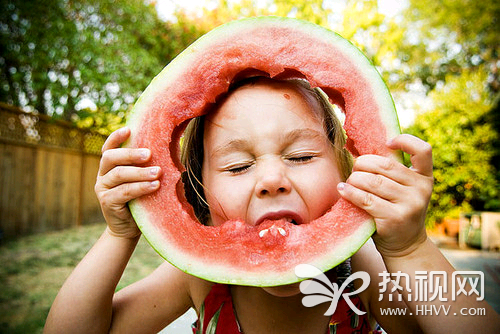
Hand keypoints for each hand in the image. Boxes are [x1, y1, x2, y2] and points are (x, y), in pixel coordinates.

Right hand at [95, 127, 160, 237]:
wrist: (129, 228)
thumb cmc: (140, 199)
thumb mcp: (142, 180)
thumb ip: (145, 166)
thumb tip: (168, 148)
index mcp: (110, 166)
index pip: (109, 147)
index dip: (116, 137)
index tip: (129, 129)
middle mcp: (103, 174)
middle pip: (111, 157)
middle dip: (131, 154)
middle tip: (149, 153)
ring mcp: (102, 188)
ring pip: (119, 174)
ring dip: (140, 172)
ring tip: (158, 172)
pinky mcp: (107, 202)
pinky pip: (124, 192)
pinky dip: (140, 187)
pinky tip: (154, 185)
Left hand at [337, 134, 433, 256]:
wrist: (406, 245)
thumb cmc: (397, 210)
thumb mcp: (403, 190)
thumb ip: (390, 172)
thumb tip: (355, 146)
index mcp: (424, 177)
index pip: (423, 150)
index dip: (405, 140)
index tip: (387, 143)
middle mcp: (421, 189)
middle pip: (385, 166)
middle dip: (364, 163)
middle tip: (355, 168)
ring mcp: (410, 204)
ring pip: (373, 182)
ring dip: (355, 179)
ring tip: (348, 181)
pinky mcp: (394, 218)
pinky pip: (366, 199)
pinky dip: (350, 192)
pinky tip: (343, 189)